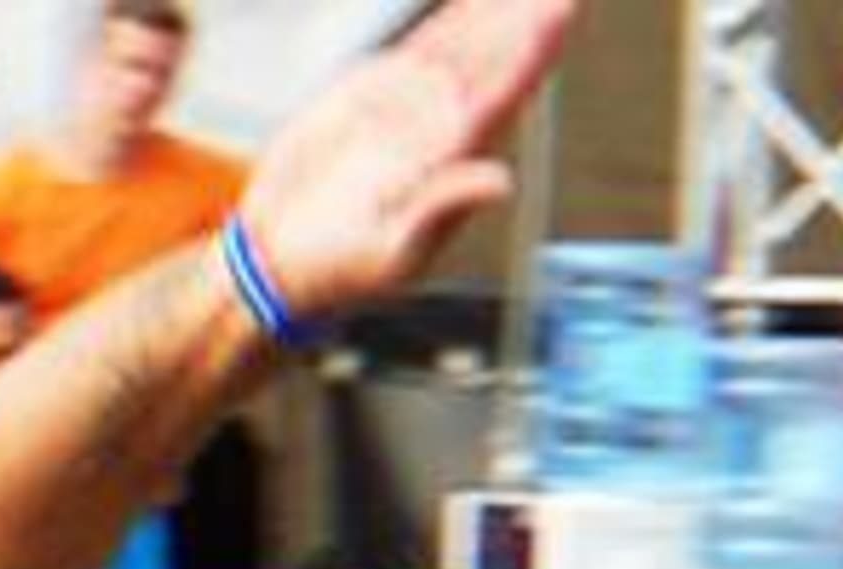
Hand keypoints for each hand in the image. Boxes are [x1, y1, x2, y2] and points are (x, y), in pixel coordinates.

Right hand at [240, 0, 575, 314]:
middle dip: (524, 15)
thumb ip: (446, 206)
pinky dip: (446, 21)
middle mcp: (437, 131)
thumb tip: (502, 182)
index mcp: (454, 162)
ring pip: (459, 46)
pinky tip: (469, 4)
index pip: (504, 94)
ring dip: (491, 11)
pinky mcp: (369, 96)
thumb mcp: (398, 251)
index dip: (534, 50)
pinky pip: (416, 48)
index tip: (561, 8)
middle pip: (490, 59)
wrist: (282, 259)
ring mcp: (406, 110)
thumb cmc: (342, 268)